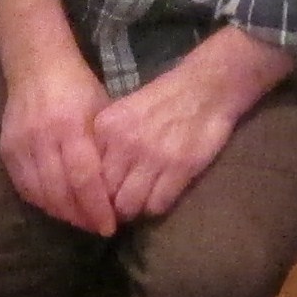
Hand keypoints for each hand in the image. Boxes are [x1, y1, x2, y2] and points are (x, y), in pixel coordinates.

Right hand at [0, 52, 119, 236]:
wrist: (37, 67)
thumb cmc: (78, 88)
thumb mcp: (101, 113)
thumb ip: (105, 150)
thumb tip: (117, 192)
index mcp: (71, 126)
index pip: (84, 178)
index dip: (96, 208)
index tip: (109, 227)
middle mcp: (42, 137)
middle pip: (60, 192)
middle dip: (80, 217)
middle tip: (96, 228)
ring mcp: (20, 144)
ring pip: (39, 194)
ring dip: (61, 213)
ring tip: (79, 221)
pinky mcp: (6, 150)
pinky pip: (23, 187)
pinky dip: (41, 202)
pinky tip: (57, 207)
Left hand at [92, 29, 295, 222]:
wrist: (206, 88)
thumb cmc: (164, 99)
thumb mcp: (124, 112)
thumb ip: (108, 141)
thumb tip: (96, 177)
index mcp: (106, 127)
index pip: (90, 173)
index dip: (96, 189)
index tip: (104, 194)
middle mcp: (125, 143)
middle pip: (107, 194)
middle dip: (113, 205)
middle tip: (122, 206)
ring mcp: (152, 157)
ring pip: (130, 205)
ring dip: (135, 209)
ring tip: (141, 203)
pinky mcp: (180, 168)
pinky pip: (158, 204)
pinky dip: (157, 206)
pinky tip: (161, 196)